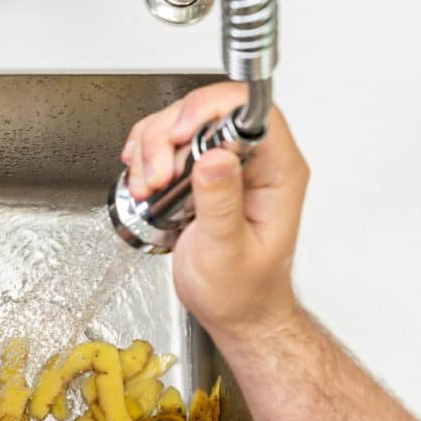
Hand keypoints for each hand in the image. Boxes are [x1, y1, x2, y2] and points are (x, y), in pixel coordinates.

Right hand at [121, 82, 309, 343]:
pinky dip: (146, 158)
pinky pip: (169, 145)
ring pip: (182, 124)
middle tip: (155, 178)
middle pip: (207, 111)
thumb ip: (221, 203)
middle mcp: (255, 161)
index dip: (209, 110)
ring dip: (151, 150)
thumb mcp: (227, 251)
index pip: (252, 109)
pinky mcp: (201, 173)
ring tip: (147, 188)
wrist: (235, 311)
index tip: (178, 137)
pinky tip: (143, 182)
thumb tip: (216, 157)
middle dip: (168, 137)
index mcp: (278, 172)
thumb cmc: (241, 290)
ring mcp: (226, 164)